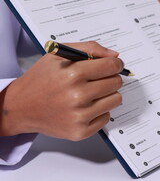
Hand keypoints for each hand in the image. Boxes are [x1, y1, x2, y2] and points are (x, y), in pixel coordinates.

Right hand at [0, 41, 123, 140]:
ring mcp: (79, 116)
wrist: (21, 107)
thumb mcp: (59, 55)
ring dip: (108, 94)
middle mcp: (76, 96)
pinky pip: (107, 117)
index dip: (116, 64)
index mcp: (72, 74)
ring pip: (116, 100)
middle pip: (115, 83)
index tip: (115, 65)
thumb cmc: (41, 79)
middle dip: (111, 78)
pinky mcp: (81, 131)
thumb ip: (89, 49)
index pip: (111, 66)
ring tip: (93, 93)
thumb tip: (115, 56)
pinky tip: (86, 107)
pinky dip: (100, 111)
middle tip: (100, 79)